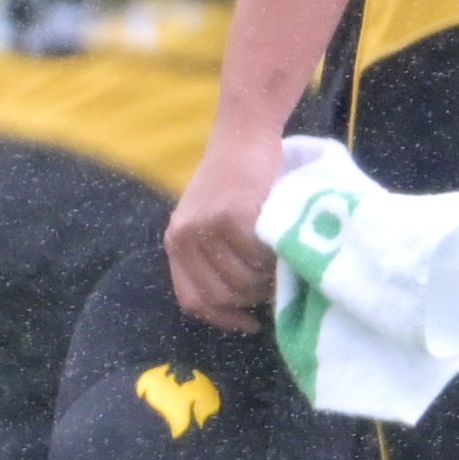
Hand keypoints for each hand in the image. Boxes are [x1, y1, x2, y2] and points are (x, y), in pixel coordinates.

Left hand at [161, 135, 280, 331]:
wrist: (244, 136)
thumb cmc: (237, 182)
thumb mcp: (210, 221)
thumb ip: (215, 257)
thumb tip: (244, 308)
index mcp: (176, 242)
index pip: (193, 300)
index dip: (223, 319)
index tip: (250, 323)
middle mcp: (183, 236)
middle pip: (222, 295)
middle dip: (253, 298)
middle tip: (275, 281)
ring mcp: (206, 225)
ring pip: (243, 280)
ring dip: (268, 278)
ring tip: (280, 259)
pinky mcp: (232, 214)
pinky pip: (259, 257)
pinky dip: (276, 257)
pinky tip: (283, 242)